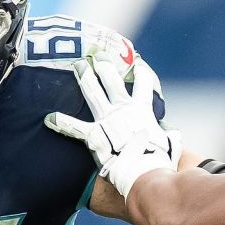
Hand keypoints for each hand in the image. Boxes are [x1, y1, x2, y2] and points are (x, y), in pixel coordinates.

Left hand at [45, 49, 178, 197]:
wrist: (145, 170)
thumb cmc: (161, 159)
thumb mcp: (171, 143)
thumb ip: (170, 136)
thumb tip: (173, 137)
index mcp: (142, 110)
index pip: (144, 84)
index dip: (141, 72)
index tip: (137, 63)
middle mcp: (123, 109)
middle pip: (112, 80)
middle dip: (104, 65)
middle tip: (97, 54)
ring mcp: (107, 120)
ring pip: (93, 93)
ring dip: (85, 78)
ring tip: (79, 65)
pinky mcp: (95, 135)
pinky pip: (75, 128)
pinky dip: (63, 123)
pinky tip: (50, 118)